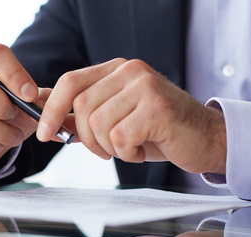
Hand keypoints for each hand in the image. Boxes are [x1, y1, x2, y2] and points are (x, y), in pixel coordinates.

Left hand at [36, 58, 226, 173]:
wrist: (208, 140)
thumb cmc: (160, 131)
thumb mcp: (115, 119)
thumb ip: (81, 115)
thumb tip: (43, 112)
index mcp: (116, 69)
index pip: (69, 82)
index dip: (51, 109)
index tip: (44, 134)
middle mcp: (130, 71)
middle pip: (81, 107)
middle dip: (86, 138)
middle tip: (106, 150)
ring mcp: (145, 87)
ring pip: (98, 124)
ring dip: (108, 148)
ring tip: (129, 147)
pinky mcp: (157, 108)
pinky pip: (119, 138)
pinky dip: (126, 153)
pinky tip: (141, 149)